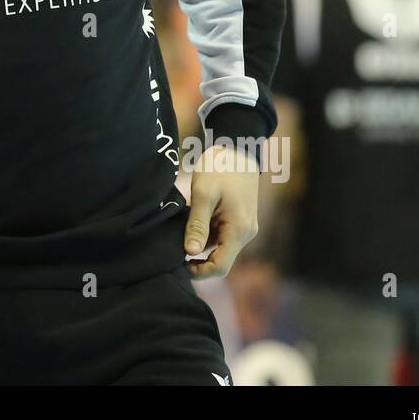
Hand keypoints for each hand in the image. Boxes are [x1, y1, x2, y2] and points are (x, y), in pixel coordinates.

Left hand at [183, 145, 259, 278]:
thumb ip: (197, 225)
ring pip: (218, 246)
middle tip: (173, 247)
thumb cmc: (221, 167)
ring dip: (199, 242)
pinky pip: (220, 234)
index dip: (199, 272)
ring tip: (179, 229)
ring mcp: (243, 226)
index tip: (178, 264)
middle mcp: (245, 233)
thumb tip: (189, 253)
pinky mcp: (238, 218)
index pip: (221, 266)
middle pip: (220, 258)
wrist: (238, 147)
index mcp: (239, 230)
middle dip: (196, 258)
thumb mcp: (203, 194)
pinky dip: (205, 231)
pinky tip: (190, 220)